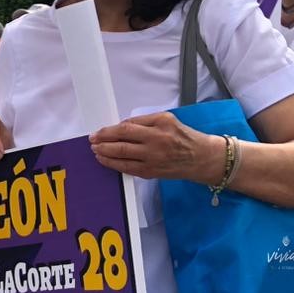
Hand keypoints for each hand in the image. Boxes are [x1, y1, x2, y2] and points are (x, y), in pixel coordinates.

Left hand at [89, 111, 221, 181]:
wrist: (201, 157)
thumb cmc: (183, 137)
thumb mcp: (167, 120)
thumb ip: (144, 122)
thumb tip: (121, 127)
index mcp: (161, 124)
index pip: (128, 126)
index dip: (109, 130)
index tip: (100, 131)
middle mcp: (157, 140)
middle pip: (122, 140)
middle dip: (103, 140)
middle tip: (92, 140)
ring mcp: (153, 158)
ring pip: (122, 155)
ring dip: (104, 152)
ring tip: (95, 150)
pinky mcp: (151, 172)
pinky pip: (127, 168)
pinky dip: (113, 164)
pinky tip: (105, 160)